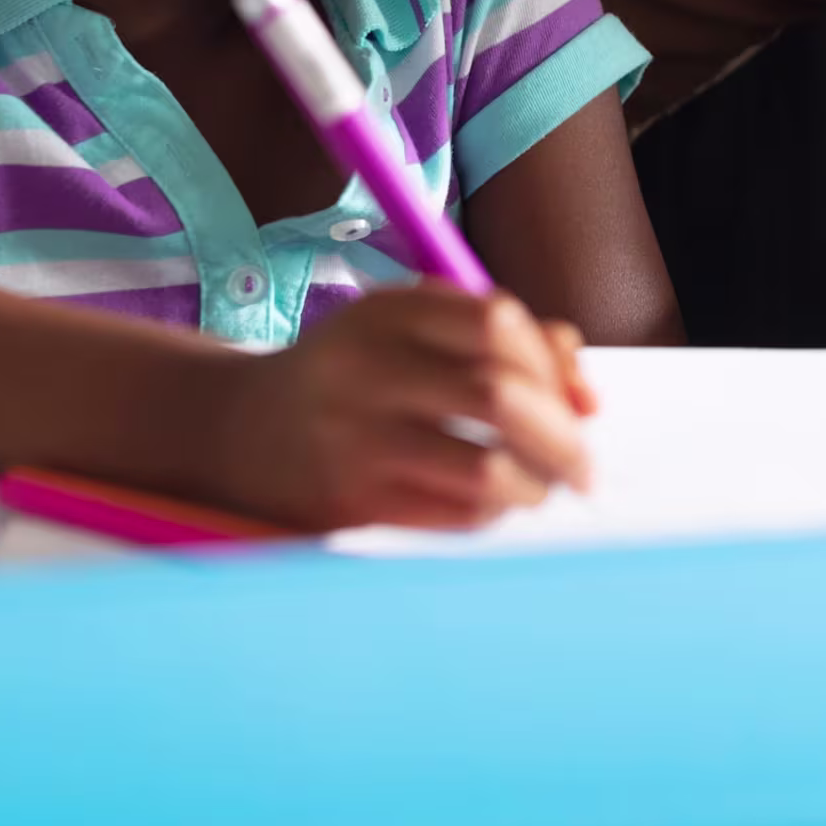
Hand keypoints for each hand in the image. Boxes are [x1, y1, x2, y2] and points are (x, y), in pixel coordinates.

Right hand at [210, 286, 595, 530]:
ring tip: (541, 489)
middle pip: (501, 396)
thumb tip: (588, 399)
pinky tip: (493, 506)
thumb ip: (504, 343)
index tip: (578, 402)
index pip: (500, 323)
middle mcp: (368, 368)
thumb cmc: (353, 377)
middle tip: (583, 467)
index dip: (554, 365)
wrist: (236, 431)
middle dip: (562, 438)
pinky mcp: (350, 500)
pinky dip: (494, 513)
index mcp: (388, 312)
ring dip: (535, 484)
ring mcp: (355, 438)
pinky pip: (456, 513)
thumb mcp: (410, 331)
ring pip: (486, 466)